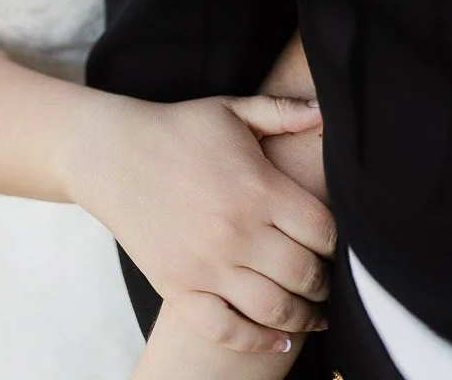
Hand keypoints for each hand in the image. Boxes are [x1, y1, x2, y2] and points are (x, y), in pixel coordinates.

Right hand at [66, 92, 335, 351]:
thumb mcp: (231, 109)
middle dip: (326, 284)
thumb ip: (282, 111)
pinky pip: (226, 329)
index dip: (339, 243)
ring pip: (274, 309)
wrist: (112, 154)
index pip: (323, 231)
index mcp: (258, 188)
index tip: (339, 246)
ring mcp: (207, 265)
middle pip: (305, 275)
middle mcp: (237, 231)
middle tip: (330, 283)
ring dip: (304, 317)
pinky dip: (257, 342)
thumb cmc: (177, 129)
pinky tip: (278, 340)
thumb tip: (326, 108)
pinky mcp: (179, 287)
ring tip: (316, 315)